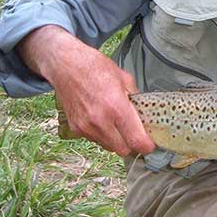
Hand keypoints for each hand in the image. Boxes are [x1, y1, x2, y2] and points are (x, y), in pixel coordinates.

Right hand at [18, 25, 155, 156]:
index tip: (150, 143)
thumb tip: (144, 113)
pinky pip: (95, 139)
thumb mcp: (124, 77)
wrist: (65, 65)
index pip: (136, 141)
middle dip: (132, 145)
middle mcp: (100, 121)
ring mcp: (86, 127)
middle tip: (136, 134)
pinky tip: (102, 119)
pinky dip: (102, 134)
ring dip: (116, 140)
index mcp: (116, 107)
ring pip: (109, 147)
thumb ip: (136, 98)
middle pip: (123, 150)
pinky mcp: (76, 128)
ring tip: (117, 123)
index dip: (146, 145)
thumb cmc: (95, 67)